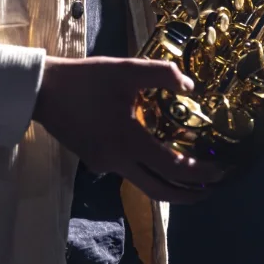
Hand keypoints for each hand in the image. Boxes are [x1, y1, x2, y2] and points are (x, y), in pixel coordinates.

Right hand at [33, 56, 223, 203]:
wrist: (44, 90)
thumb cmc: (87, 79)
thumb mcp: (127, 69)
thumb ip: (162, 74)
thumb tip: (190, 86)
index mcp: (129, 141)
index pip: (173, 168)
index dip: (199, 172)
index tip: (219, 170)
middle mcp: (118, 161)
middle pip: (159, 191)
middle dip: (188, 195)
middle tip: (212, 188)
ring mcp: (105, 164)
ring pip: (143, 186)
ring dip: (169, 186)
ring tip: (191, 179)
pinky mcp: (95, 161)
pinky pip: (128, 173)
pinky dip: (149, 174)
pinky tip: (158, 159)